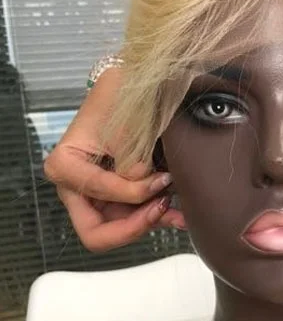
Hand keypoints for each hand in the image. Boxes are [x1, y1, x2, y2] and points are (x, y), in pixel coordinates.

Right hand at [44, 67, 185, 251]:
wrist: (135, 88)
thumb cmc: (122, 100)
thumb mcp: (129, 131)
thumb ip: (133, 165)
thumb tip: (151, 192)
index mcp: (65, 166)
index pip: (97, 198)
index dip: (133, 194)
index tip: (162, 178)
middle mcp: (76, 187)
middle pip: (98, 232)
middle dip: (134, 226)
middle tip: (163, 208)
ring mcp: (97, 195)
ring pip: (120, 229)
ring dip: (151, 223)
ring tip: (179, 212)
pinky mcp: (118, 197)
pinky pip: (135, 218)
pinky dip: (158, 219)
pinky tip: (180, 217)